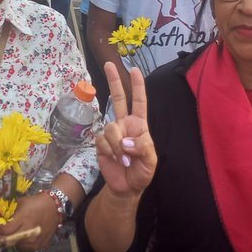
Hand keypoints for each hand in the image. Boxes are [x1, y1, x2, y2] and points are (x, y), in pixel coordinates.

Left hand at [0, 192, 57, 250]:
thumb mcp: (19, 202)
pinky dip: (23, 243)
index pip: (4, 231)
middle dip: (4, 236)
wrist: (54, 207)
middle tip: (4, 230)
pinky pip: (26, 248)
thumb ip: (5, 208)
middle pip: (9, 240)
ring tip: (17, 231)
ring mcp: (35, 241)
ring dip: (14, 240)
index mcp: (23, 218)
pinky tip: (25, 234)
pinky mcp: (40, 246)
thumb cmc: (34, 203)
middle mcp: (29, 231)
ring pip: (17, 246)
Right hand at [95, 62, 155, 198]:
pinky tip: (116, 160)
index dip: (138, 86)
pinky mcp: (100, 142)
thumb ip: (142, 147)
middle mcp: (124, 124)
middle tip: (109, 64)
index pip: (139, 102)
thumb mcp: (150, 161)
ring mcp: (112, 132)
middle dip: (114, 81)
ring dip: (118, 145)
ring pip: (111, 127)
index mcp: (139, 124)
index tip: (135, 70)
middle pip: (118, 98)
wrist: (126, 187)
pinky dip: (110, 151)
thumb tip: (126, 140)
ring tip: (125, 159)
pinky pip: (102, 140)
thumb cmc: (141, 172)